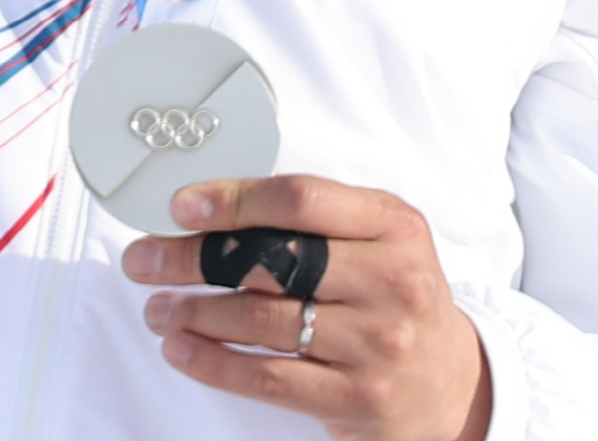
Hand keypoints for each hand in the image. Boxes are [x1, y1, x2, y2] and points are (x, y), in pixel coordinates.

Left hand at [123, 174, 491, 440]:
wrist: (452, 382)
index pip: (301, 199)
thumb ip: (319, 215)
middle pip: (272, 260)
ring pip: (263, 320)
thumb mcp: (380, 238)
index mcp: (394, 225)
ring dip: (195, 312)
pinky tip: (182, 348)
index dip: (234, 200)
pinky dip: (215, 362)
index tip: (182, 205)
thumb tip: (220, 201)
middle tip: (145, 259)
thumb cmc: (398, 295)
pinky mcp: (359, 397)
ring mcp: (377, 343)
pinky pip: (270, 378)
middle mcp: (392, 281)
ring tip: (157, 307)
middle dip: (195, 258)